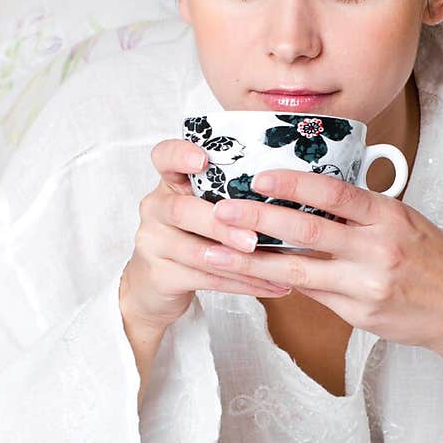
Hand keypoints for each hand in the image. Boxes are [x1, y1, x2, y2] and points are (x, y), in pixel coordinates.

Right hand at [119, 139, 293, 329]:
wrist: (156, 282)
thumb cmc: (192, 236)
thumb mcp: (204, 208)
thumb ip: (230, 195)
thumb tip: (289, 189)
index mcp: (170, 184)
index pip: (164, 157)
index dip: (180, 155)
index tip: (203, 159)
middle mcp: (156, 209)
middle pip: (182, 210)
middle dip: (222, 225)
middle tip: (254, 238)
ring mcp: (153, 243)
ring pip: (197, 252)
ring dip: (238, 261)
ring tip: (274, 268)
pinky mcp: (159, 276)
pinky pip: (205, 280)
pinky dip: (241, 284)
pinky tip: (269, 286)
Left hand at [209, 167, 442, 362]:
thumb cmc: (437, 260)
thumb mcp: (406, 222)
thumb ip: (362, 212)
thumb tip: (310, 198)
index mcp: (389, 216)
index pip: (335, 192)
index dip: (294, 183)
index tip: (260, 175)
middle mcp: (378, 248)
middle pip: (307, 230)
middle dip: (258, 219)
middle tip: (222, 210)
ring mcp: (367, 284)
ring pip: (298, 270)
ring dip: (253, 260)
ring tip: (218, 251)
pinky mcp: (360, 313)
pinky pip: (312, 294)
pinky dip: (281, 282)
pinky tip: (253, 275)